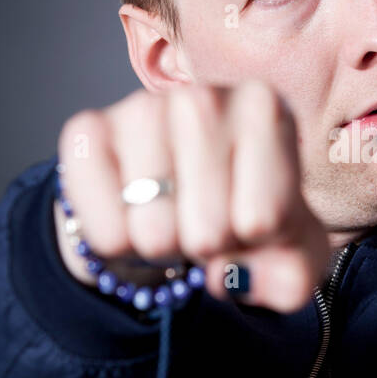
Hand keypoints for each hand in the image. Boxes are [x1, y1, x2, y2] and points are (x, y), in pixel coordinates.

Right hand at [55, 80, 330, 311]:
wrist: (176, 195)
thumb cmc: (244, 211)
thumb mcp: (291, 252)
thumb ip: (291, 280)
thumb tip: (235, 279)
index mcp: (266, 109)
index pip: (263, 219)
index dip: (254, 242)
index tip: (248, 217)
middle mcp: (204, 96)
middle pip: (208, 231)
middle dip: (207, 248)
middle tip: (204, 220)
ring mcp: (140, 108)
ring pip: (154, 234)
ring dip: (163, 248)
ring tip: (172, 215)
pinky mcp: (85, 133)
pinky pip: (105, 232)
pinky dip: (119, 245)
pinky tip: (132, 211)